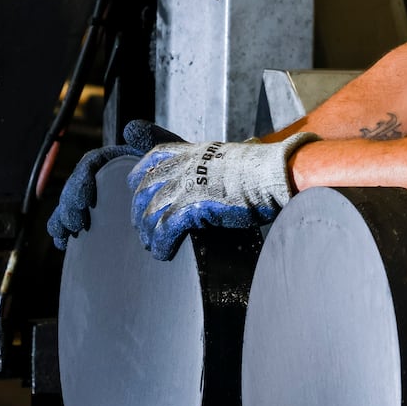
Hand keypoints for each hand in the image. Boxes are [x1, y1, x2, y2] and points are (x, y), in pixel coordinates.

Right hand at [46, 119, 180, 250]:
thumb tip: (129, 128)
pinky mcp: (101, 216)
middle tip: (76, 223)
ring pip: (72, 203)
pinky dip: (64, 229)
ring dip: (63, 216)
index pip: (91, 165)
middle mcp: (105, 176)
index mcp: (117, 159)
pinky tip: (63, 242)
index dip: (82, 182)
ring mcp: (101, 197)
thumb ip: (152, 139)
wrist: (193, 197)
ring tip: (68, 232)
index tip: (85, 202)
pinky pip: (77, 220)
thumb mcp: (171, 153)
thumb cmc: (183, 173)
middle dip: (70, 203)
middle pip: (78, 186)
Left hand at [128, 132, 318, 260]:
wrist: (273, 174)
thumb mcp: (232, 156)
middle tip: (141, 227)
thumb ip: (219, 162)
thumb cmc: (262, 169)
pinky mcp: (191, 206)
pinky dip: (161, 243)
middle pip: (146, 188)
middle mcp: (183, 166)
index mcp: (192, 152)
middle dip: (139, 210)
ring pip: (151, 211)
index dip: (140, 172)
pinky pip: (165, 228)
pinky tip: (163, 253)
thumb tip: (235, 159)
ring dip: (148, 232)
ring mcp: (185, 185)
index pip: (155, 157)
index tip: (134, 184)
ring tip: (151, 245)